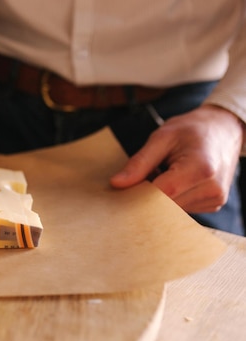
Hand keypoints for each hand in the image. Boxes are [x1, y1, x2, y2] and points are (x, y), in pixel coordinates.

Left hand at [110, 104, 243, 212]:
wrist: (224, 129)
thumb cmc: (192, 130)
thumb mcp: (162, 138)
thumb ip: (139, 162)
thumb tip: (117, 183)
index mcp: (200, 169)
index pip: (161, 194)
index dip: (138, 193)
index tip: (123, 187)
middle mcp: (212, 188)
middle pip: (166, 206)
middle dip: (147, 196)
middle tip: (141, 178)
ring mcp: (215, 199)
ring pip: (172, 211)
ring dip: (159, 198)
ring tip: (161, 174)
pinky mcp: (213, 205)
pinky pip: (182, 209)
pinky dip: (171, 199)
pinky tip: (172, 182)